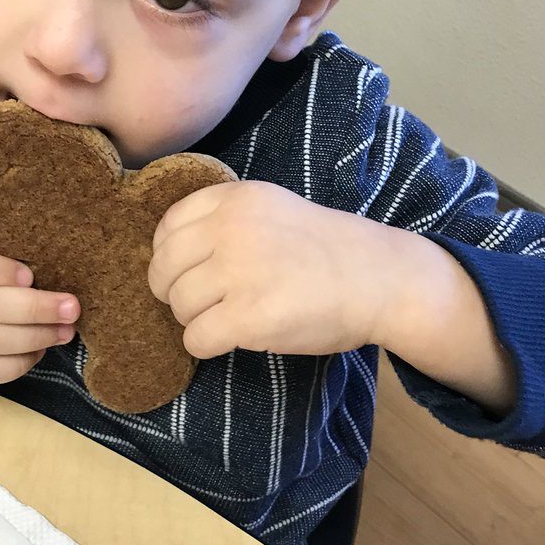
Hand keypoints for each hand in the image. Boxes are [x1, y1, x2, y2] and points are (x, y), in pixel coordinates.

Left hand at [148, 182, 395, 359]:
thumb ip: (224, 220)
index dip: (170, 257)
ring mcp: (239, 272)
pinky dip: (206, 346)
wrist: (381, 279)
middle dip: (177, 292)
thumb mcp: (272, 209)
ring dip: (197, 320)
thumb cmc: (326, 250)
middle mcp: (231, 229)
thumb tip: (166, 252)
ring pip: (178, 306)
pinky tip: (234, 338)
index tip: (190, 271)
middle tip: (207, 302)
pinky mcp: (249, 317)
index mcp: (234, 199)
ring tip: (231, 317)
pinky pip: (196, 339)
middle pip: (164, 269)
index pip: (167, 228)